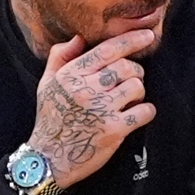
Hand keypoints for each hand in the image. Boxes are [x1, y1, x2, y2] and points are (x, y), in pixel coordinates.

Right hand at [27, 30, 158, 185]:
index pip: (107, 50)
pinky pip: (144, 112)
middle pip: (126, 67)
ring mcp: (101, 110)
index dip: (131, 40)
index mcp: (71, 75)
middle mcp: (86, 90)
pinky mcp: (114, 130)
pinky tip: (139, 114)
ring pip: (137, 87)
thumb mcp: (47, 83)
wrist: (49, 158)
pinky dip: (147, 111)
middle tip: (131, 80)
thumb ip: (60, 56)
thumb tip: (79, 37)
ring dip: (139, 92)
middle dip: (135, 71)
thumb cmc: (51, 118)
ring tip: (130, 99)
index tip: (147, 36)